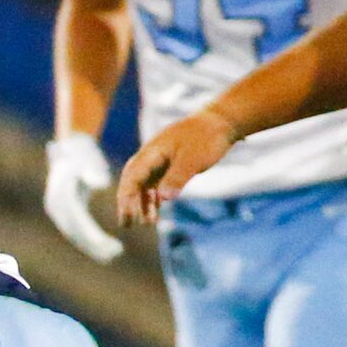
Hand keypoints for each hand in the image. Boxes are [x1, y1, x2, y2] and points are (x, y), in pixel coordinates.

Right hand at [42, 133, 125, 263]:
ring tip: (114, 256)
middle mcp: (56, 207)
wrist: (68, 150)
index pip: (78, 222)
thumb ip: (95, 173)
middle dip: (94, 246)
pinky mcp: (63, 214)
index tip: (109, 245)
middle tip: (115, 255)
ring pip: (75, 235)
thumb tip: (103, 185)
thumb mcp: (89, 161)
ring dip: (93, 247)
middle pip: (75, 233)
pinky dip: (90, 241)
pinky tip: (105, 249)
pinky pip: (76, 231)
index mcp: (62, 196)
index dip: (93, 236)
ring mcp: (58, 212)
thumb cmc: (83, 155)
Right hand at [116, 111, 240, 227]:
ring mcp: (159, 160)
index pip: (133, 176)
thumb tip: (162, 198)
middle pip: (132, 180)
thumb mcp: (193, 159)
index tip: (128, 216)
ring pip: (143, 184)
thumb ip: (177, 178)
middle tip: (126, 224)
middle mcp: (151, 156)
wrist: (220, 122)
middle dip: (127, 202)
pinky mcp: (169, 164)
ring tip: (146, 223)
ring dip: (141, 203)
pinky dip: (153, 197)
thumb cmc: (206, 138)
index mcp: (153, 152)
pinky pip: (154, 183)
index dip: (128, 197)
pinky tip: (156, 211)